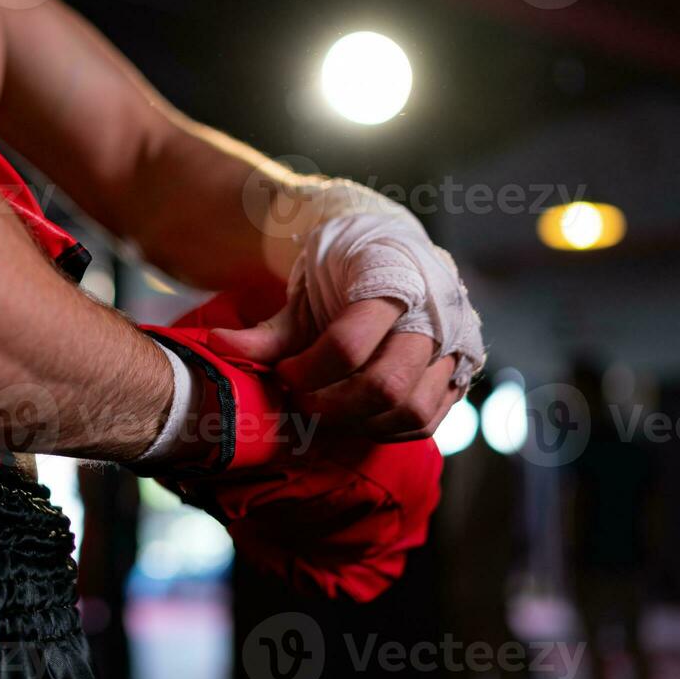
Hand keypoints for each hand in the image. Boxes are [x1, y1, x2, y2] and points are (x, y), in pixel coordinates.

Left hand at [210, 180, 484, 441]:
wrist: (389, 250)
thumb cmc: (341, 272)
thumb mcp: (303, 294)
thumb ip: (267, 330)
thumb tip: (218, 347)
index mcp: (393, 279)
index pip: (348, 344)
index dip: (307, 371)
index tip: (284, 374)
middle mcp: (435, 313)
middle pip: (386, 386)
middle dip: (333, 405)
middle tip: (302, 400)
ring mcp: (455, 344)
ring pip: (412, 410)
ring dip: (361, 422)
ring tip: (328, 408)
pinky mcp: (461, 372)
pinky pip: (428, 419)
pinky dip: (389, 428)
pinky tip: (356, 416)